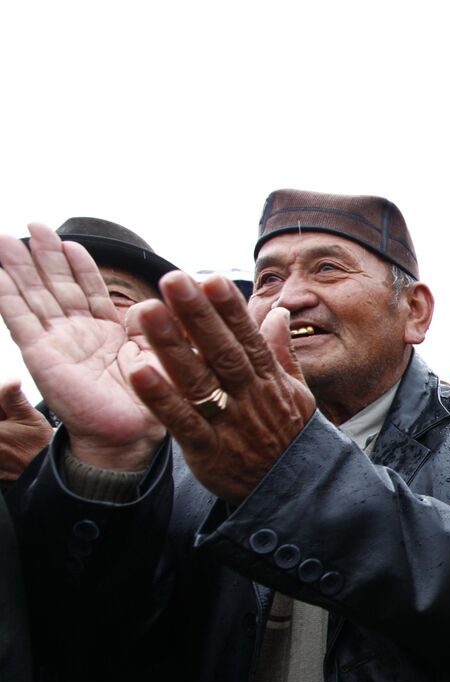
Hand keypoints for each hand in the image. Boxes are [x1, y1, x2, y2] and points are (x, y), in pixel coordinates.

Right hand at [0, 224, 165, 471]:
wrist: (131, 437)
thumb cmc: (152, 402)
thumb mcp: (162, 351)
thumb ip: (164, 323)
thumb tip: (180, 292)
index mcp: (106, 332)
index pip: (88, 290)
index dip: (77, 265)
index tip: (69, 239)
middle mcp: (78, 334)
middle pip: (56, 286)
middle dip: (44, 256)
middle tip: (33, 224)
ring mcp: (57, 343)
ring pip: (34, 296)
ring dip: (18, 268)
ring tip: (5, 239)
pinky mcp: (42, 355)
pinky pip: (20, 319)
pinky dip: (6, 294)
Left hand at [126, 273, 315, 502]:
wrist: (294, 494)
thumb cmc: (290, 437)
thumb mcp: (297, 394)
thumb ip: (281, 352)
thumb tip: (278, 313)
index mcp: (269, 381)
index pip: (248, 338)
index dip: (229, 309)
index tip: (211, 279)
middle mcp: (250, 397)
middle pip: (221, 351)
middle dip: (197, 315)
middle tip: (172, 280)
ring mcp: (229, 424)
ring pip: (199, 381)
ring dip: (172, 346)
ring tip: (147, 312)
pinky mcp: (208, 451)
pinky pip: (183, 422)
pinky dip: (162, 398)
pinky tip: (139, 371)